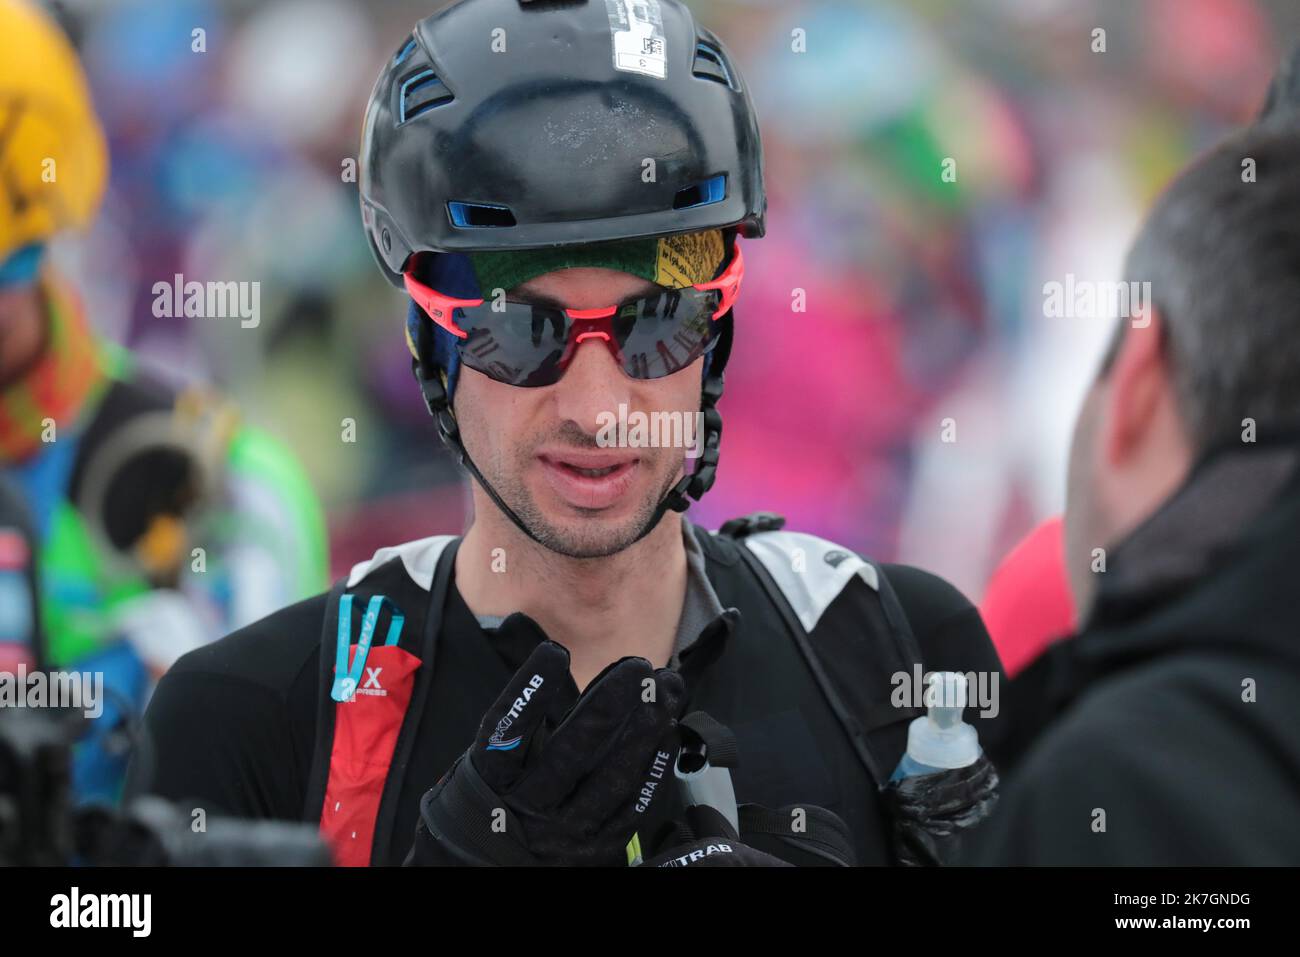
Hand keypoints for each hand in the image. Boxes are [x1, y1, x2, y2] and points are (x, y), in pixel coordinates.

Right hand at [409, 615, 685, 865]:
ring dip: (643, 732)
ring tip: (666, 692)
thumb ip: (522, 691)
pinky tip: (667, 733)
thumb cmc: (499, 790)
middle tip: (639, 667)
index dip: (529, 692)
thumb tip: (517, 621)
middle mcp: (527, 806)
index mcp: (492, 777)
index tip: (555, 651)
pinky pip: (632, 806)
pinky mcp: (598, 846)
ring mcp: (566, 830)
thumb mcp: (497, 747)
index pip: (506, 733)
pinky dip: (652, 768)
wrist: (490, 862)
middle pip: (570, 753)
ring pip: (610, 780)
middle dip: (608, 706)